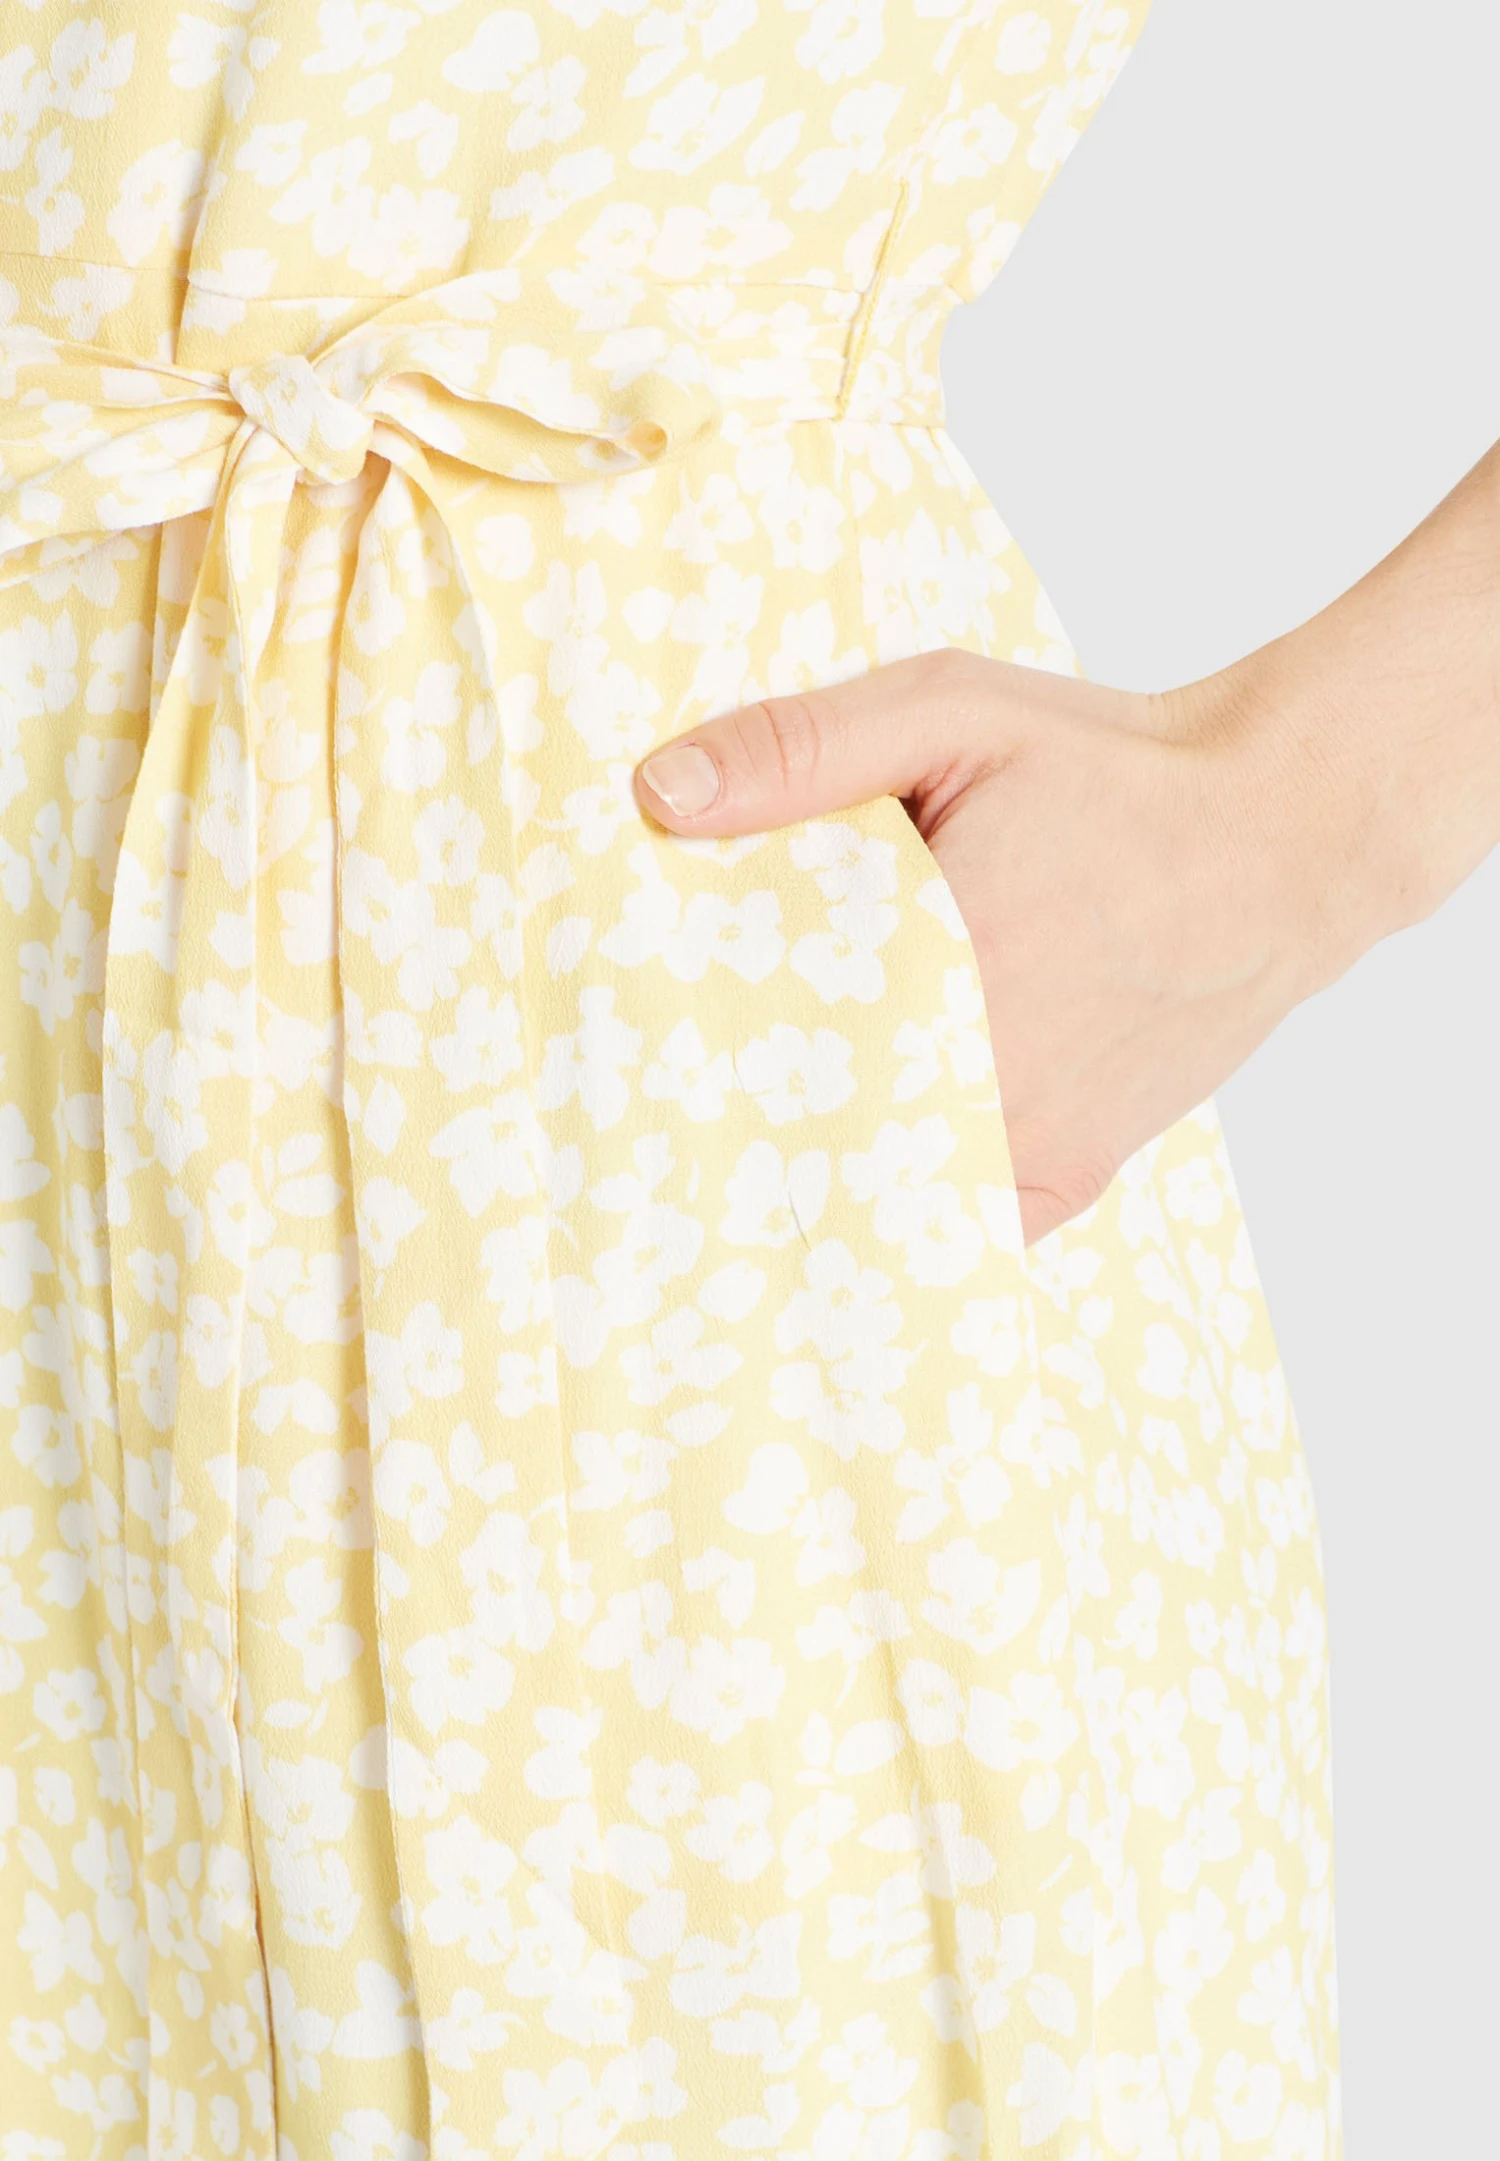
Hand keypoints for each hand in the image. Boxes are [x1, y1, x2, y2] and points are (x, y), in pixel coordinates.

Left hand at [632, 647, 1372, 1247]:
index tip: (613, 1076)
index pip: (755, 1054)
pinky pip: (954, 1228)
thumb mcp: (953, 712)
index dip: (676, 1069)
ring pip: (872, 1202)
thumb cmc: (1118, 773)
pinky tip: (840, 1190)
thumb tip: (658, 794)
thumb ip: (803, 749)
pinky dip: (895, 1212)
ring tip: (720, 1172)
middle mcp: (980, 1081)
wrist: (1286, 838)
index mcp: (931, 965)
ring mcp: (1029, 1146)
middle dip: (724, 1133)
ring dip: (802, 1182)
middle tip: (637, 1135)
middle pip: (802, 1144)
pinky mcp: (1071, 1173)